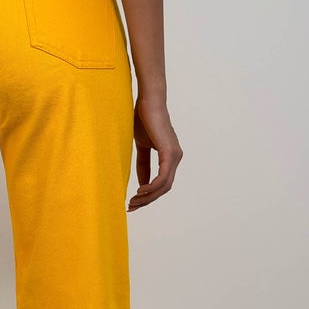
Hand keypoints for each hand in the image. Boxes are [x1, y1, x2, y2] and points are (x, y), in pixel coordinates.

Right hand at [130, 91, 181, 209]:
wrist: (147, 102)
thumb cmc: (143, 119)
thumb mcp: (141, 146)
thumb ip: (143, 165)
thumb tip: (142, 183)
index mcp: (170, 157)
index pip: (161, 183)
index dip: (148, 195)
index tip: (133, 202)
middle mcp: (176, 158)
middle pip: (164, 188)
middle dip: (147, 200)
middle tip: (132, 206)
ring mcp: (175, 156)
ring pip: (164, 186)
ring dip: (148, 196)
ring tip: (134, 200)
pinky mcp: (170, 153)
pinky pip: (162, 177)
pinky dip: (152, 186)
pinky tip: (141, 190)